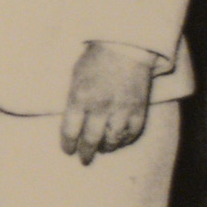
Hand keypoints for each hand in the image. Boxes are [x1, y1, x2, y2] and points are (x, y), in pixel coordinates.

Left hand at [60, 41, 160, 162]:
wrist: (126, 46)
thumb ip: (73, 99)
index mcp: (80, 98)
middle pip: (91, 140)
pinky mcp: (139, 109)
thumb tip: (71, 120)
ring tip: (103, 149)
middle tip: (84, 160)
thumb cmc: (96, 58)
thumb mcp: (75, 76)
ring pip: (113, 140)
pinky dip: (126, 140)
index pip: (70, 131)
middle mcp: (100, 108)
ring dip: (106, 148)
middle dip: (86, 153)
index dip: (68, 144)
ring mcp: (121, 110)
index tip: (68, 150)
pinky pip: (133, 133)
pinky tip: (120, 141)